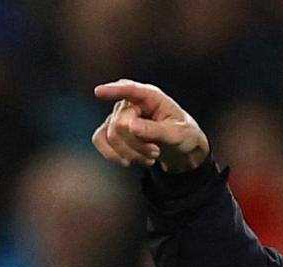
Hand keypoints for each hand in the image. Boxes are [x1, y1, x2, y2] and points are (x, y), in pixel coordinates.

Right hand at [92, 80, 210, 172]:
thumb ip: (156, 130)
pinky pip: (100, 140)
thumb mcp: (177, 134)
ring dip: (129, 153)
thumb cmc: (183, 135)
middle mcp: (131, 103)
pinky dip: (113, 155)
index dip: (114, 90)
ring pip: (110, 136)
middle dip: (137, 145)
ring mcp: (119, 116)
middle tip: (155, 152)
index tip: (99, 92)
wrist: (180, 149)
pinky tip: (128, 161)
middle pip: (120, 124)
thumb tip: (131, 126)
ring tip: (149, 158)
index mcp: (150, 96)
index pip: (129, 89)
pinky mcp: (111, 130)